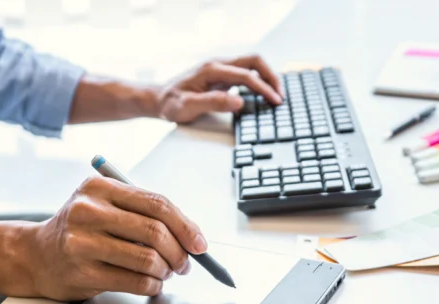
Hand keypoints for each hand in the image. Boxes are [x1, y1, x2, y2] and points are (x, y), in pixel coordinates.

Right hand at [24, 176, 205, 300]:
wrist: (34, 255)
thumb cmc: (78, 231)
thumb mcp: (103, 207)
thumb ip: (142, 214)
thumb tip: (191, 236)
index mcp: (99, 188)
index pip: (156, 203)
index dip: (186, 225)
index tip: (200, 244)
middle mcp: (88, 211)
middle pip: (155, 231)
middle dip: (180, 252)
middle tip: (185, 264)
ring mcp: (83, 242)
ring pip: (147, 259)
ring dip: (166, 271)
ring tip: (166, 273)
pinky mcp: (83, 272)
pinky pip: (134, 281)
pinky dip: (152, 286)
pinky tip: (152, 284)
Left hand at [156, 54, 283, 123]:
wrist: (158, 100)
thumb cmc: (170, 104)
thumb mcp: (188, 107)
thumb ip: (213, 102)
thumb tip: (239, 100)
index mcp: (211, 70)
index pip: (246, 75)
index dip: (263, 88)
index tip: (275, 101)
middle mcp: (218, 65)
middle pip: (253, 61)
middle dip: (271, 76)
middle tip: (280, 95)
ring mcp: (220, 69)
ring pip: (251, 65)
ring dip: (266, 77)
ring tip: (276, 95)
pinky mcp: (221, 76)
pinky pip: (245, 73)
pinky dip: (259, 81)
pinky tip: (263, 94)